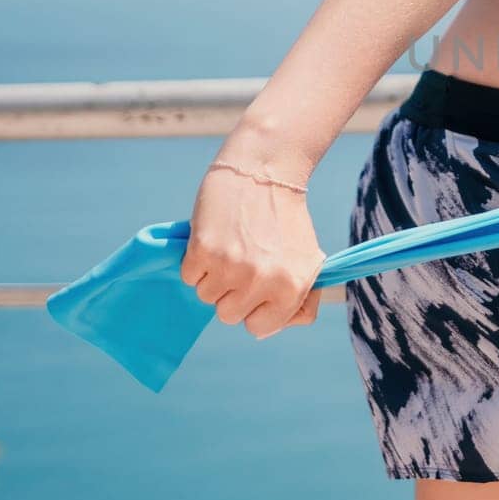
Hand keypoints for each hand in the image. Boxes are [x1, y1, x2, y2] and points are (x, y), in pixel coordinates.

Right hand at [181, 161, 325, 339]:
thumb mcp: (308, 259)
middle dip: (232, 292)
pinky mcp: (203, 252)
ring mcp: (231, 268)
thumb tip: (273, 326)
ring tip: (231, 246)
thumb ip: (299, 297)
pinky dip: (196, 261)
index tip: (258, 288)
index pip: (259, 329)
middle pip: (228, 316)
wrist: (264, 170)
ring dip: (213, 276)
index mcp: (293, 287)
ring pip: (206, 297)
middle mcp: (263, 282)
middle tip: (243, 260)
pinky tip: (215, 237)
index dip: (255, 309)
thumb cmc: (285, 218)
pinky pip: (189, 277)